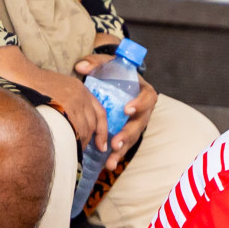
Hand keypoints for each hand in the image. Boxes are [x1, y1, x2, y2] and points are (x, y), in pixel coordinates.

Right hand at [41, 72, 107, 147]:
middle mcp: (81, 94)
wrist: (22, 75)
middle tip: (81, 150)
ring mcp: (73, 99)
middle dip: (89, 139)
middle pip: (92, 123)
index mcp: (82, 90)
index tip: (101, 146)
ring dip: (79, 141)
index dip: (102, 132)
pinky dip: (72, 139)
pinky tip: (67, 145)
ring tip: (72, 150)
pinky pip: (73, 128)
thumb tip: (75, 126)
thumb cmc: (37, 85)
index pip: (100, 113)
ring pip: (83, 128)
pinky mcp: (64, 104)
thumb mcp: (61, 89)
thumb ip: (72, 103)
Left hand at [76, 53, 157, 169]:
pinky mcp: (127, 132)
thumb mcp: (108, 63)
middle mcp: (143, 110)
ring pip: (133, 139)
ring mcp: (136, 123)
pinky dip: (117, 155)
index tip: (126, 110)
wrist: (116, 80)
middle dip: (128, 134)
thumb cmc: (114, 71)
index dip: (139, 104)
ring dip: (122, 150)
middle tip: (115, 142)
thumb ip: (95, 62)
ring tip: (111, 161)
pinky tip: (108, 165)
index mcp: (143, 91)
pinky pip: (125, 145)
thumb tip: (80, 67)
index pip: (148, 98)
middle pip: (140, 124)